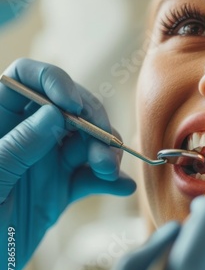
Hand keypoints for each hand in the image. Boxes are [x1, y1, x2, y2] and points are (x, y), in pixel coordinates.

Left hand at [0, 58, 135, 269]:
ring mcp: (45, 163)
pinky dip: (111, 181)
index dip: (52, 81)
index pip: (24, 79)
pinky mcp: (61, 190)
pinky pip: (91, 178)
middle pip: (69, 108)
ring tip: (109, 172)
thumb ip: (18, 147)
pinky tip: (121, 187)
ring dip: (105, 152)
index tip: (73, 105)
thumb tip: (55, 114)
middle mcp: (26, 137)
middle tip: (104, 149)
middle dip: (92, 123)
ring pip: (86, 141)